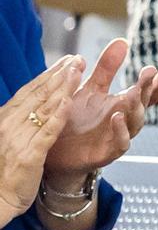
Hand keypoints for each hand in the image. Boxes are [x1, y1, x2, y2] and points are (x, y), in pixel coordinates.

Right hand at [0, 57, 83, 228]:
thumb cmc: (3, 170)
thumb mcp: (10, 139)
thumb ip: (20, 120)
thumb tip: (33, 103)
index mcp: (6, 120)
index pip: (29, 92)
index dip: (48, 76)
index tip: (66, 62)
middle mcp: (10, 125)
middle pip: (37, 95)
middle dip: (59, 75)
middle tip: (78, 59)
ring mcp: (18, 139)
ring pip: (43, 108)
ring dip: (61, 88)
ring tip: (77, 71)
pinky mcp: (28, 155)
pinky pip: (45, 132)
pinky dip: (56, 116)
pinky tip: (68, 103)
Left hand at [42, 40, 157, 191]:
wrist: (56, 151)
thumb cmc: (75, 119)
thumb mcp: (91, 89)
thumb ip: (108, 68)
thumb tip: (122, 41)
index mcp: (123, 103)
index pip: (147, 91)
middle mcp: (125, 118)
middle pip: (144, 103)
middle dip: (149, 88)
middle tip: (150, 73)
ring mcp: (118, 135)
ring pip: (135, 122)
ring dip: (136, 107)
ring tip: (133, 92)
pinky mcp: (107, 152)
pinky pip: (120, 143)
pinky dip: (121, 132)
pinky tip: (117, 118)